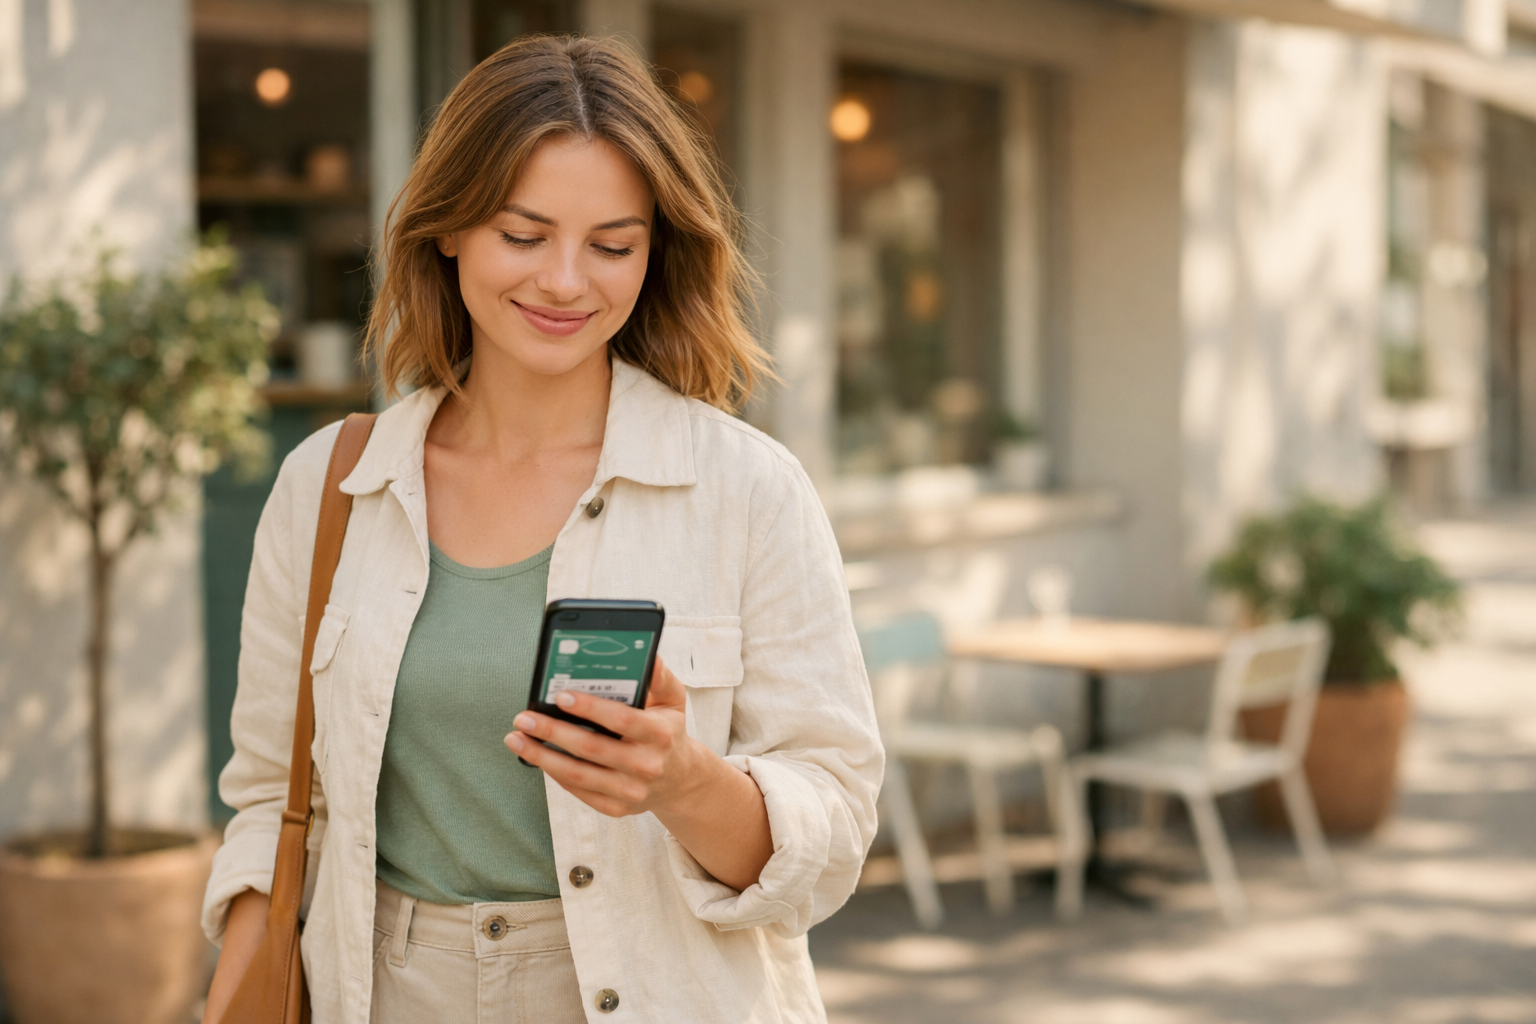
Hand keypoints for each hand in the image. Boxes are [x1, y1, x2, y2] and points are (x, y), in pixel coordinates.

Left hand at [506, 657, 702, 817]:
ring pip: (577, 774)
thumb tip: (649, 656)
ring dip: (541, 756)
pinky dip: (553, 773)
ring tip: (517, 739)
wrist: (680, 781)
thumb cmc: (668, 733)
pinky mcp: (616, 807)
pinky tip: (536, 756)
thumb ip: (660, 677)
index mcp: (659, 734)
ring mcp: (630, 791)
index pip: (621, 719)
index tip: (561, 696)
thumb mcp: (673, 701)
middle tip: (524, 718)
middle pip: (591, 748)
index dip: (590, 708)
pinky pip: (578, 791)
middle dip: (551, 731)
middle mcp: (646, 765)